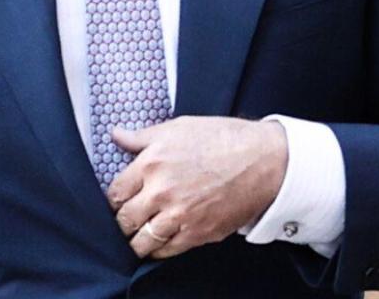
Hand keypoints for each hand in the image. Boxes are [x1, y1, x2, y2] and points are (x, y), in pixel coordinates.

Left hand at [106, 116, 287, 258]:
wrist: (264, 160)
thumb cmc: (224, 138)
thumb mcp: (180, 127)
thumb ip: (143, 136)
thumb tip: (116, 135)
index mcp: (152, 163)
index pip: (114, 193)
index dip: (116, 198)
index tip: (123, 200)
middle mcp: (161, 192)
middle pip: (123, 220)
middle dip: (124, 220)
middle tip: (131, 217)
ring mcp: (179, 215)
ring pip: (140, 242)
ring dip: (137, 240)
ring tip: (143, 233)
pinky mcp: (197, 233)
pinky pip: (165, 251)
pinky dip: (158, 249)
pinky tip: (162, 240)